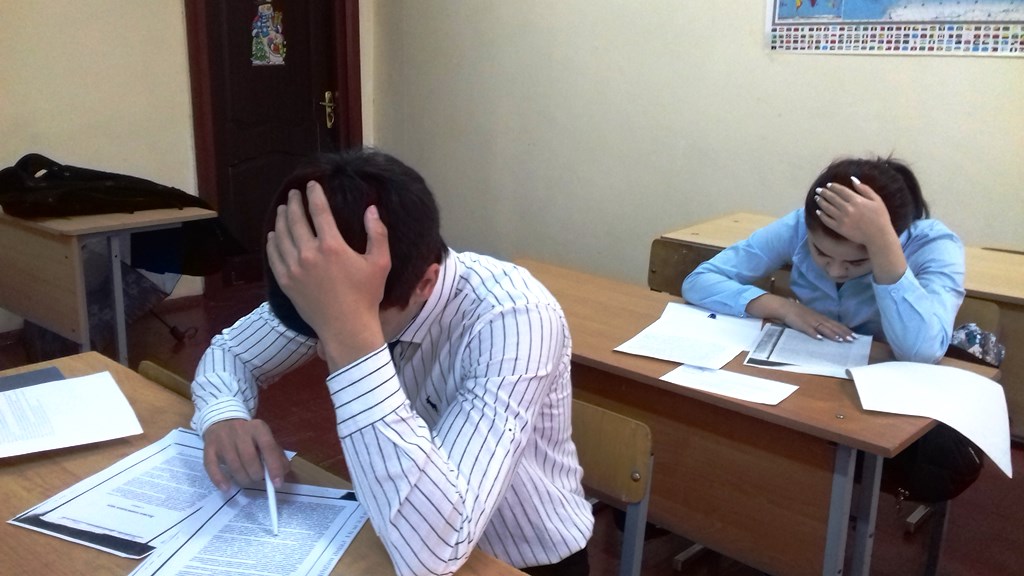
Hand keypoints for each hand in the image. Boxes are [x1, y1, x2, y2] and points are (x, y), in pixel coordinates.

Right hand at [202, 419, 288, 490]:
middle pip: (249, 459)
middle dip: (256, 475)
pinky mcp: (209, 448)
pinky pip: (212, 467)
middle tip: (258, 478)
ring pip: (233, 466)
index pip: (268, 448)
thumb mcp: (265, 438)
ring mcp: (223, 440)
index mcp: (258, 428)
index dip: (274, 467)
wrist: (222, 419)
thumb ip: (276, 454)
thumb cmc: (249, 434)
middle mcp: (240, 432)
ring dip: (243, 479)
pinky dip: (219, 480)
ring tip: (246, 480)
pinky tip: (227, 488)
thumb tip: (283, 472)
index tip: (277, 483)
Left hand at [266, 181, 390, 368]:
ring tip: (282, 209)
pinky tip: (273, 235)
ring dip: (280, 219)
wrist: (346, 327)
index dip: (314, 194)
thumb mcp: (380, 263)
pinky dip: (272, 242)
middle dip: (293, 203)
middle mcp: (309, 253)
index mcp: (332, 245)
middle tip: (293, 194)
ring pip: (281, 235)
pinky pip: (273, 256)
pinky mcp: (286, 282)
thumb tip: (371, 208)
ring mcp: (294, 268)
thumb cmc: (366, 296)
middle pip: (295, 219)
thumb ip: (377, 233)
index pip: (318, 210)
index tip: (311, 184)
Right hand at [781, 302, 854, 341]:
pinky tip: (820, 339)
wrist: (785, 307)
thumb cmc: (799, 313)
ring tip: (840, 340)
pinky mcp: (802, 325)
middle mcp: (819, 319)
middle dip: (843, 333)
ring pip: (824, 328)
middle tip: (853, 340)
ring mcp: (810, 322)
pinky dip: (814, 334)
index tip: (855, 336)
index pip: (836, 324)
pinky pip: (809, 330)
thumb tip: (830, 331)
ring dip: (832, 334)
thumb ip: (820, 323)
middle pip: (833, 327)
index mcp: (822, 318)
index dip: (846, 330)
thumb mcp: (813, 317)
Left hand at [813, 177, 894, 249]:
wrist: (878, 236)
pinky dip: (821, 215)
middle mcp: (847, 208)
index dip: (833, 187)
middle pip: (832, 198)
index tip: (828, 185)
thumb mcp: (876, 200)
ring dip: (821, 202)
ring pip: (827, 208)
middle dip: (824, 192)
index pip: (841, 190)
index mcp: (856, 200)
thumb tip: (853, 179)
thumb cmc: (880, 217)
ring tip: (817, 198)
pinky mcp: (839, 228)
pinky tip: (818, 211)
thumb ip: (864, 189)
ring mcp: (842, 219)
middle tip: (818, 190)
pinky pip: (827, 220)